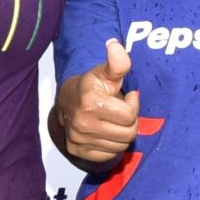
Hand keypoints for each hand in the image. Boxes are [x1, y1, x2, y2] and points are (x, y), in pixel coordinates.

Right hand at [54, 39, 139, 164]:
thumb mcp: (105, 72)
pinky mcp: (78, 151)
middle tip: (122, 111)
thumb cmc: (90, 87)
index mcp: (90, 102)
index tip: (127, 97)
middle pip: (128, 133)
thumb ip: (116, 62)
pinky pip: (109, 154)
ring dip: (122, 133)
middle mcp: (82, 123)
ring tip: (114, 120)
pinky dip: (112, 145)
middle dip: (130, 121)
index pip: (129, 115)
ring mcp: (79, 139)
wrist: (67, 102)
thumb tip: (115, 45)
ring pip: (121, 145)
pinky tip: (106, 132)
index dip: (132, 104)